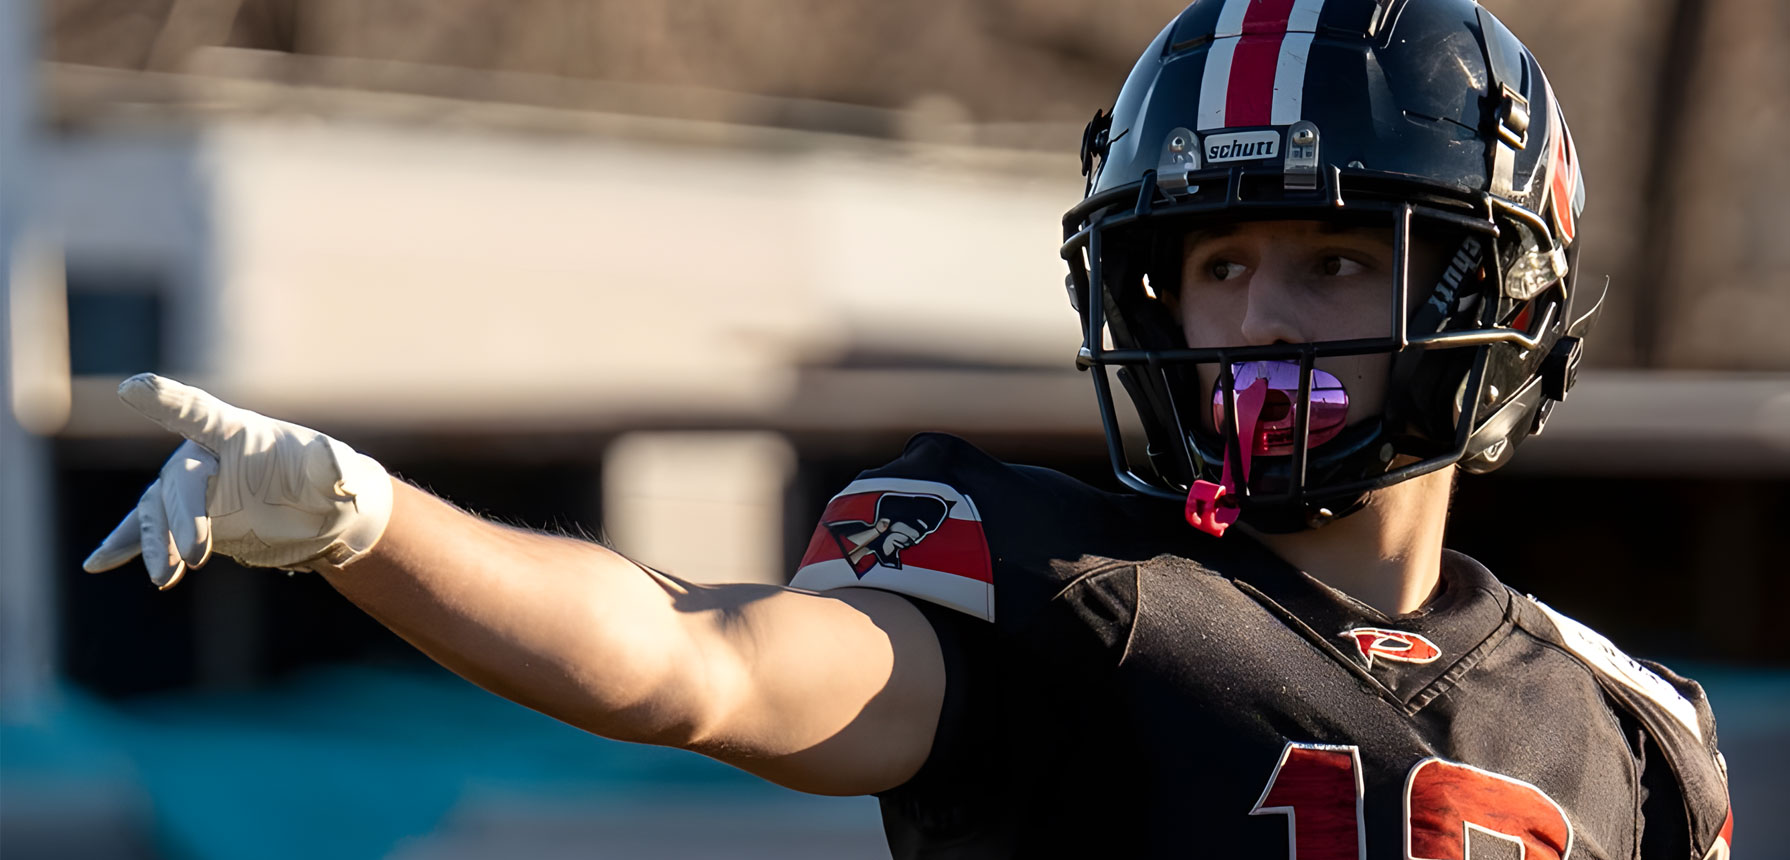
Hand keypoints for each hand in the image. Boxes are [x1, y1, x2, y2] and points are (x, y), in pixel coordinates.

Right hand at [82, 374, 393, 587]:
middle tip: (196, 556)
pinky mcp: (186, 521)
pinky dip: (125, 545)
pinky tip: (98, 563)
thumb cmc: (328, 482)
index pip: (198, 412)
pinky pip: (147, 531)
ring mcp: (193, 491)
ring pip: (158, 512)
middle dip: (182, 517)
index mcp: (236, 432)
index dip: (166, 400)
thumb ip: (333, 466)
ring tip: (165, 578)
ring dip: (156, 544)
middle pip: (180, 482)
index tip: (131, 387)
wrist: (319, 515)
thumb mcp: (337, 473)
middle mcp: (206, 458)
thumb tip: (337, 469)